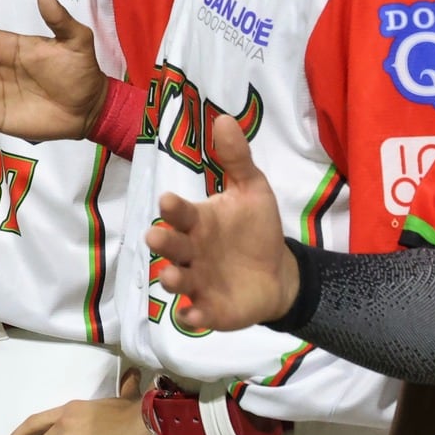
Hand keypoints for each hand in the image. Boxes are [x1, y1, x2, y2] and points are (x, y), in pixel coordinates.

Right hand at [144, 114, 298, 330]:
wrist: (278, 273)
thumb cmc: (256, 230)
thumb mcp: (252, 191)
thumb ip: (236, 160)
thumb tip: (224, 118)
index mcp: (196, 222)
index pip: (178, 213)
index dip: (172, 209)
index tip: (168, 201)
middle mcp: (189, 251)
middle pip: (168, 246)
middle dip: (161, 242)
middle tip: (156, 237)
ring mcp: (197, 281)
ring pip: (175, 280)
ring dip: (171, 279)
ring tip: (172, 278)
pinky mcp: (209, 309)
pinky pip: (194, 313)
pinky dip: (192, 316)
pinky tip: (193, 315)